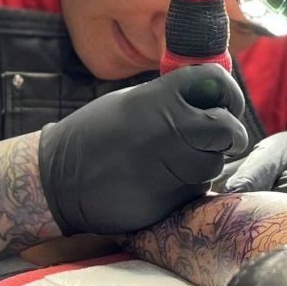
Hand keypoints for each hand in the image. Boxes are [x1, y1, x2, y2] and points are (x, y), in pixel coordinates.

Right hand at [38, 64, 248, 234]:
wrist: (56, 180)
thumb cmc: (94, 137)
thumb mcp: (130, 103)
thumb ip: (170, 100)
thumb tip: (211, 99)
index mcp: (157, 99)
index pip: (215, 83)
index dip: (228, 93)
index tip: (225, 104)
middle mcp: (167, 130)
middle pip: (226, 130)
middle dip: (230, 135)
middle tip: (222, 139)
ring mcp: (168, 168)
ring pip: (212, 164)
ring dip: (204, 163)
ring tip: (173, 161)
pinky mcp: (166, 201)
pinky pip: (195, 191)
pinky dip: (187, 186)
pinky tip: (160, 182)